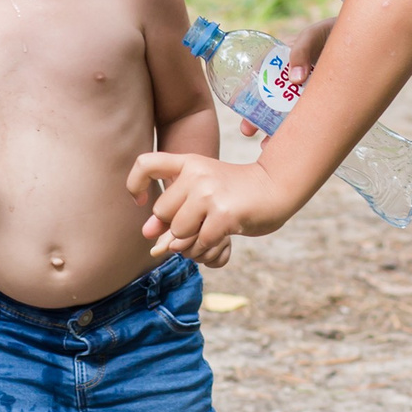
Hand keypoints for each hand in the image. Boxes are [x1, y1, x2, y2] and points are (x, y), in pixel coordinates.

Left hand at [128, 152, 297, 263]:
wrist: (276, 188)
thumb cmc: (235, 192)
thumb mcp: (201, 192)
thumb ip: (173, 209)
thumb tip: (146, 232)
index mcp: (188, 163)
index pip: (145, 164)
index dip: (135, 184)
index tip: (141, 200)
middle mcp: (196, 174)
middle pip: (161, 214)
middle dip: (175, 229)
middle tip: (196, 227)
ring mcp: (210, 193)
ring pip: (179, 233)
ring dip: (190, 244)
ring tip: (206, 235)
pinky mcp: (223, 214)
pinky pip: (199, 243)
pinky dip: (206, 249)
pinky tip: (219, 238)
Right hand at [240, 15, 336, 136]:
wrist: (365, 40)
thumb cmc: (332, 33)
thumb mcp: (313, 36)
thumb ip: (302, 51)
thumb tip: (296, 78)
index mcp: (282, 65)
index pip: (258, 82)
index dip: (245, 97)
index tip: (238, 107)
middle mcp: (291, 83)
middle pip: (268, 104)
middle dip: (255, 119)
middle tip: (248, 131)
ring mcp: (306, 95)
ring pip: (286, 116)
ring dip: (275, 130)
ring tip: (267, 145)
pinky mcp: (322, 104)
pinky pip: (309, 121)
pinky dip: (302, 132)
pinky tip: (298, 144)